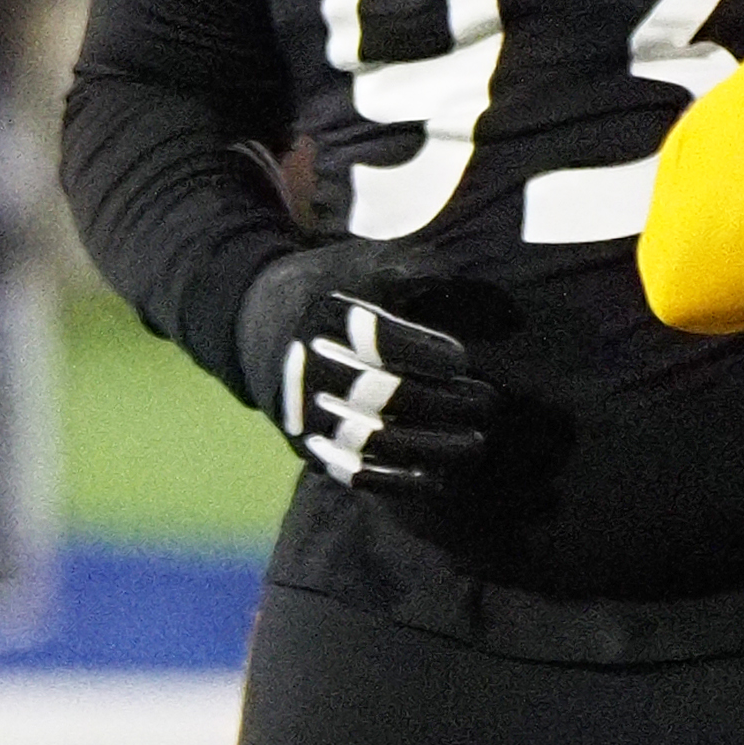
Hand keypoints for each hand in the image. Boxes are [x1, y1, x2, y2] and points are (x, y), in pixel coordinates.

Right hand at [238, 246, 502, 498]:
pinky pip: (353, 472)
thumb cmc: (329, 286)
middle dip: (443, 403)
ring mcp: (306, 414)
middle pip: (382, 394)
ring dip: (431, 447)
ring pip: (373, 440)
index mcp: (324, 318)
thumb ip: (416, 270)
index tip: (460, 358)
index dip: (423, 352)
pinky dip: (397, 481)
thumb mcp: (361, 263)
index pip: (377, 341)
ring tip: (476, 442)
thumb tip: (477, 291)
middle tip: (488, 401)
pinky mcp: (308, 446)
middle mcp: (310, 368)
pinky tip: (438, 478)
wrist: (255, 321)